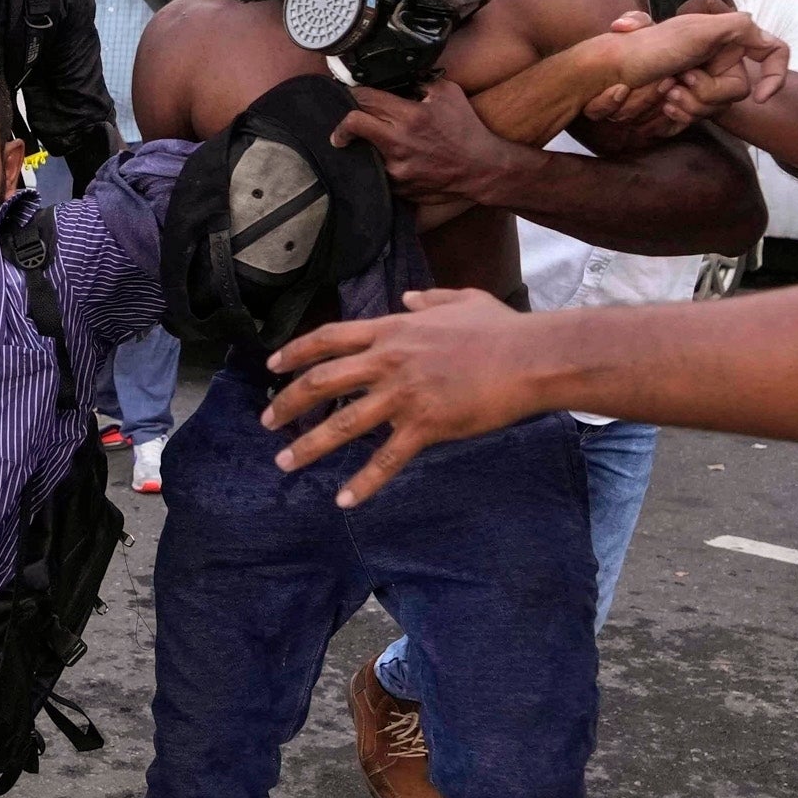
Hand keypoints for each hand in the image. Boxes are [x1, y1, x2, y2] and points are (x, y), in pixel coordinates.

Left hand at [258, 289, 542, 506]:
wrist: (531, 358)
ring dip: (308, 445)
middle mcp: (388, 361)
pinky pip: (385, 460)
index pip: (328, 339)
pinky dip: (362, 483)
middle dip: (287, 403)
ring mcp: (404, 394)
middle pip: (321, 382)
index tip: (271, 367)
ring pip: (342, 424)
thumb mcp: (461, 300)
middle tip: (266, 422)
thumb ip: (429, 299)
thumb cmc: (501, 329)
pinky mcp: (425, 425)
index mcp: (392, 329)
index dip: (295, 353)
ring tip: (285, 462)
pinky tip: (344, 501)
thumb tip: (409, 296)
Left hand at [333, 79, 526, 220]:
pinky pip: (377, 170)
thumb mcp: (448, 93)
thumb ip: (420, 81)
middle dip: (345, 121)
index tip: (350, 94)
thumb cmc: (466, 129)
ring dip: (363, 144)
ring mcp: (395, 168)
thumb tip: (397, 77)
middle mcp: (398, 143)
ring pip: (361, 150)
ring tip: (371, 141)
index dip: (353, 93)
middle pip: (351, 124)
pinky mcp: (397, 187)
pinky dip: (377, 163)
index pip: (364, 99)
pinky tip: (388, 159)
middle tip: (346, 123)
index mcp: (410, 116)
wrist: (481, 169)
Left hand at [579, 7, 782, 135]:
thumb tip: (757, 25)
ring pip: (718, 108)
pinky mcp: (688, 102)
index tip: (763, 97)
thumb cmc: (651, 47)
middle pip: (739, 90)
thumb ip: (735, 24)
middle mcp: (720, 61)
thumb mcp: (697, 30)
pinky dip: (681, 114)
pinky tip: (665, 106)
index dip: (777, 74)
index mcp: (727, 39)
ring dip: (691, 103)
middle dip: (709, 90)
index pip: (775, 51)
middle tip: (680, 80)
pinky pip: (697, 117)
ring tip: (666, 90)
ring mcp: (705, 83)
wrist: (611, 71)